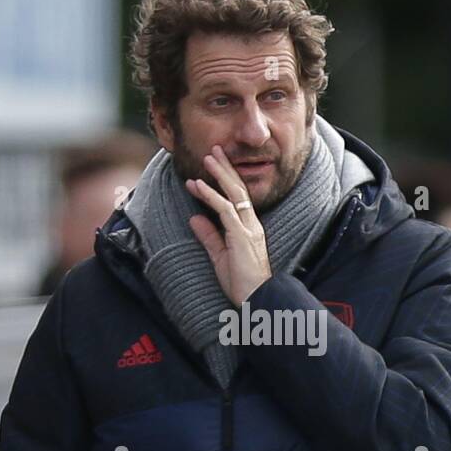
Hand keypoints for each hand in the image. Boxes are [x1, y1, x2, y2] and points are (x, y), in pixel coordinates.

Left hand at [186, 145, 272, 303]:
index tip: (211, 167)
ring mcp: (248, 229)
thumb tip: (194, 218)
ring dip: (219, 174)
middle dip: (226, 168)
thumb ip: (209, 236)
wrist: (256, 300)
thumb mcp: (220, 257)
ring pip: (234, 194)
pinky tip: (198, 185)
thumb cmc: (241, 284)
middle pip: (239, 189)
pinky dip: (211, 196)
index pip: (238, 198)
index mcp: (249, 229)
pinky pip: (225, 210)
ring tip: (207, 157)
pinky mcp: (241, 236)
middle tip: (214, 150)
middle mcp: (252, 225)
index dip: (225, 181)